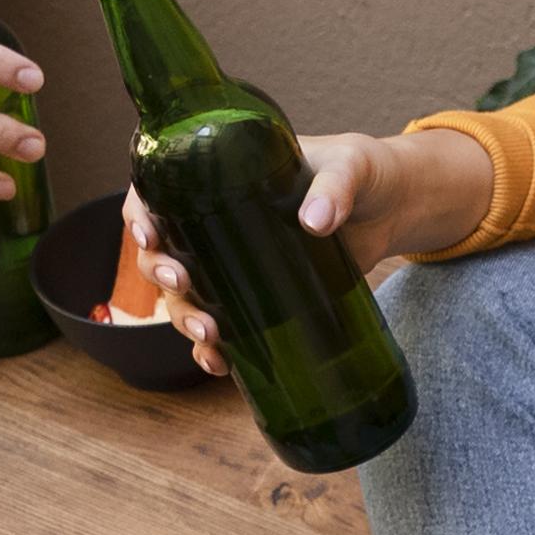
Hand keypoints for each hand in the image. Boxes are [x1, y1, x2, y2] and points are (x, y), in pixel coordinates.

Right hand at [129, 126, 493, 375]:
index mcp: (221, 178)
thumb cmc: (366, 173)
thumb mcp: (353, 168)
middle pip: (162, 253)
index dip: (138, 214)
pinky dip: (214, 350)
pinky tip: (221, 366)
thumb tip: (316, 221)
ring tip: (210, 336)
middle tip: (182, 285)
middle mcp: (217, 223)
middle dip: (161, 276)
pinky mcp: (262, 298)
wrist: (395, 209)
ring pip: (186, 298)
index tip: (148, 235)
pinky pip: (223, 328)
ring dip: (185, 320)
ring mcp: (236, 265)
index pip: (156, 192)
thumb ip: (337, 185)